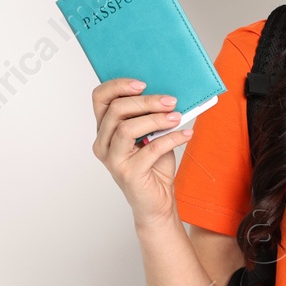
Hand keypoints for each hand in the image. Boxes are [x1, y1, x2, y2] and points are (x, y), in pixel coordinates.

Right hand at [90, 78, 191, 229]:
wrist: (157, 202)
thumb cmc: (153, 166)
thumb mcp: (151, 134)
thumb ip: (150, 116)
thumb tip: (167, 93)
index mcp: (105, 129)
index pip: (100, 98)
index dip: (118, 86)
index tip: (143, 83)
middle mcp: (103, 143)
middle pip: (116, 110)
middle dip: (146, 101)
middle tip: (170, 100)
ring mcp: (113, 160)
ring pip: (127, 128)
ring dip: (156, 119)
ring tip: (177, 117)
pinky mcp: (128, 173)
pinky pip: (151, 149)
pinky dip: (171, 138)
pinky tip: (186, 135)